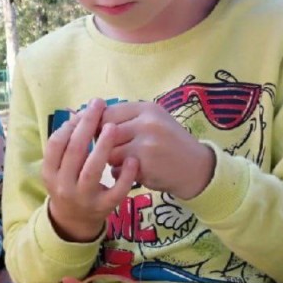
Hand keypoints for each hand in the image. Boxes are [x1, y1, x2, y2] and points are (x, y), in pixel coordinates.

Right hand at [43, 98, 138, 242]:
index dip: (69, 125)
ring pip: (92, 170)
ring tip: (113, 127)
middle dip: (87, 126)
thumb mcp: (60, 168)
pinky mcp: (103, 207)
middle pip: (74, 152)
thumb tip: (81, 113)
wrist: (74, 221)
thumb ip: (68, 145)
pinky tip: (133, 159)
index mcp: (50, 172)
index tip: (83, 110)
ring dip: (102, 147)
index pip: (56, 144)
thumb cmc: (69, 184)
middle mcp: (63, 185)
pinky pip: (115, 190)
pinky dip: (125, 174)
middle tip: (99, 105)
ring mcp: (83, 197)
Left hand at [99, 101, 213, 198]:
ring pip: (109, 153)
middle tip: (112, 150)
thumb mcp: (153, 122)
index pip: (107, 112)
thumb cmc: (169, 144)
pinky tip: (133, 172)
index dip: (96, 125)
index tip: (96, 135)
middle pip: (104, 133)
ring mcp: (146, 145)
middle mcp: (147, 123)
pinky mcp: (145, 166)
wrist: (197, 169)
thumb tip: (85, 118)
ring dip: (111, 160)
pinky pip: (117, 170)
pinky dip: (120, 174)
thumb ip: (125, 119)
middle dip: (102, 144)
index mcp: (147, 108)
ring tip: (125, 161)